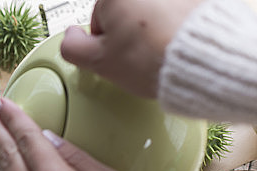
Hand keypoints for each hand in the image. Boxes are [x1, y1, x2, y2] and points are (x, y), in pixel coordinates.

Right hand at [60, 0, 203, 96]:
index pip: (98, 17)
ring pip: (152, 13)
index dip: (104, 41)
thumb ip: (72, 48)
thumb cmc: (154, 57)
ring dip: (152, 29)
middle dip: (129, 33)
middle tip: (137, 55)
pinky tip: (176, 42)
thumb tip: (71, 38)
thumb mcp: (98, 61)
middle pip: (126, 11)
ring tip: (160, 50)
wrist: (203, 57)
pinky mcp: (193, 0)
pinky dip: (173, 26)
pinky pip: (175, 13)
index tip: (115, 54)